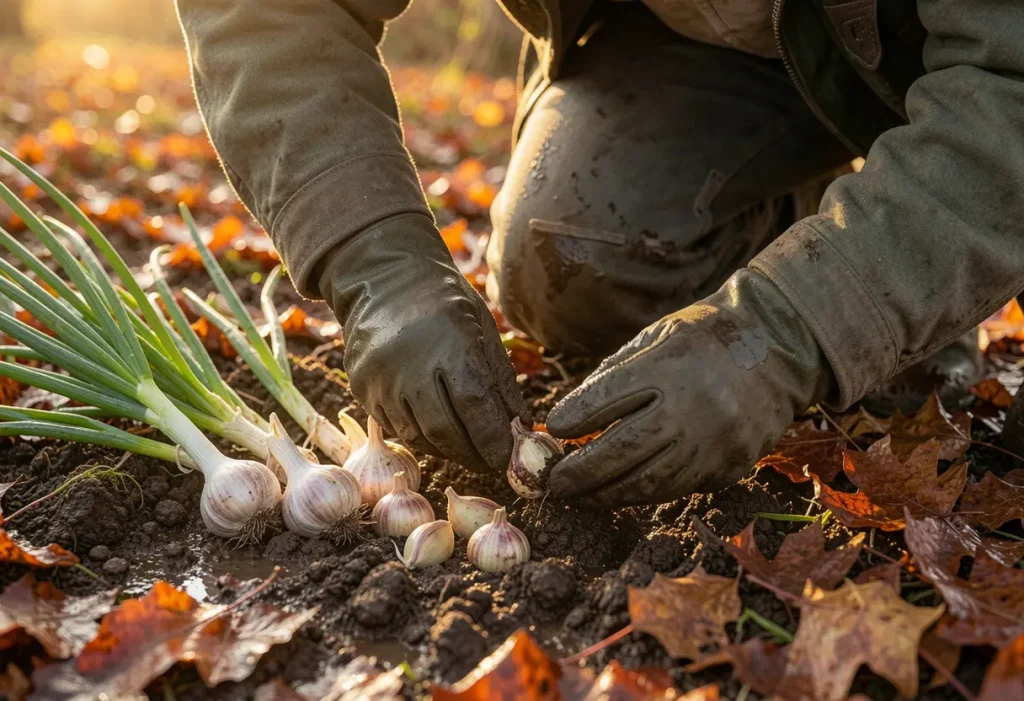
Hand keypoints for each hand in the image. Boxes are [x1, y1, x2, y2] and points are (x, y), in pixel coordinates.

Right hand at [319, 213, 528, 471]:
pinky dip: (420, 436)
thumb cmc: (442, 299)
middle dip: (470, 454)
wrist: (380, 276)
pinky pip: (395, 427)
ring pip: (417, 435)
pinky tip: (437, 434)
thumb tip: (520, 426)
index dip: (491, 439)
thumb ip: (500, 378)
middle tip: (488, 462)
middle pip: (444, 429)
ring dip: (446, 450)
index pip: (474, 405)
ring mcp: (381, 379)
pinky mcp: (361, 389)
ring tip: (466, 451)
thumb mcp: (481, 326)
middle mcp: (409, 365)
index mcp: (448, 344)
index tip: (505, 457)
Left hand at [545, 270, 832, 507]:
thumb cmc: (706, 337)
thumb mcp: (656, 337)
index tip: (553, 432)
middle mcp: (692, 409)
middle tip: (556, 484)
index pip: (606, 401)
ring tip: (584, 495)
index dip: (574, 420)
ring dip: (610, 493)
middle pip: (623, 453)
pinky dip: (647, 492)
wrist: (781, 346)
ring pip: (650, 483)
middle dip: (582, 473)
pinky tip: (624, 490)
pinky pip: (681, 488)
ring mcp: (715, 442)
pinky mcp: (733, 465)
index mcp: (667, 368)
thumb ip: (614, 376)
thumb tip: (569, 418)